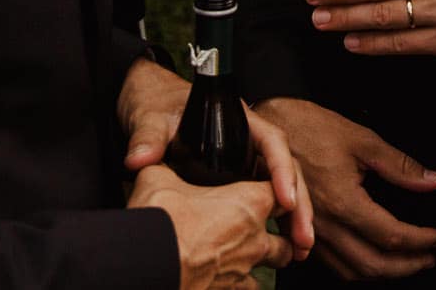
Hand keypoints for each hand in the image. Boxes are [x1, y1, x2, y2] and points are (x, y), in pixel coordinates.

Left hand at [118, 60, 314, 259]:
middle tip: (302, 238)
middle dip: (298, 204)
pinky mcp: (237, 176)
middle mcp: (248, 140)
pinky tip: (281, 243)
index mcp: (238, 120)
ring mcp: (245, 158)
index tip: (286, 200)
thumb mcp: (151, 118)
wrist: (149, 103)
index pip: (272, 141)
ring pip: (278, 186)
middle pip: (283, 169)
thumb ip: (147, 138)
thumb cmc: (157, 103)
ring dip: (292, 216)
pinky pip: (262, 197)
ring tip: (300, 248)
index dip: (282, 171)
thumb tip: (139, 160)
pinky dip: (274, 219)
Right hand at [129, 163, 288, 289]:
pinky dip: (242, 282)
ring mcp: (243, 270)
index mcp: (250, 203)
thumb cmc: (159, 220)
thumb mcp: (157, 178)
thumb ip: (162, 163)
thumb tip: (148, 158)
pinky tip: (227, 275)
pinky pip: (247, 288)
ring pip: (275, 265)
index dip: (281, 189)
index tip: (273, 190)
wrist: (147, 266)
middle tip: (275, 228)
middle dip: (287, 233)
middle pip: (288, 236)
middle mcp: (255, 239)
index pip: (282, 191)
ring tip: (255, 253)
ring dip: (269, 259)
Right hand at [256, 97, 435, 280]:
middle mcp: (325, 225)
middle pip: (373, 264)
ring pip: (351, 271)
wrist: (268, 124)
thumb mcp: (361, 139)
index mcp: (343, 202)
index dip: (420, 240)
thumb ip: (399, 166)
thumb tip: (433, 181)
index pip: (391, 236)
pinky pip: (332, 263)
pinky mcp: (299, 231)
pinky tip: (370, 256)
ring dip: (383, 272)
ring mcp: (309, 232)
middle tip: (428, 257)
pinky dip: (357, 268)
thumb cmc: (309, 127)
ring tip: (406, 261)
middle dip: (407, 266)